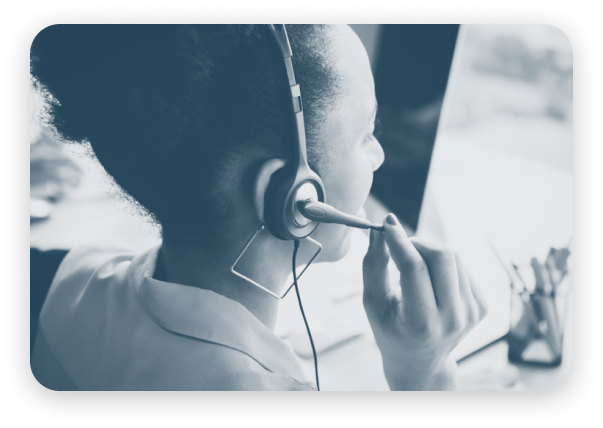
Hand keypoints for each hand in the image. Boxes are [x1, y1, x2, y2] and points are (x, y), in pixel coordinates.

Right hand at [362, 213, 488, 390]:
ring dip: (429, 252)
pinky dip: (442, 265)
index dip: (399, 240)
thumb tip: (380, 229)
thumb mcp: (373, 302)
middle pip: (441, 256)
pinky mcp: (481, 307)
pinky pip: (462, 267)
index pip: (414, 268)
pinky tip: (430, 280)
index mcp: (421, 323)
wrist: (420, 361)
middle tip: (399, 247)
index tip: (387, 223)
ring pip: (454, 257)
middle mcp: (452, 319)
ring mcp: (471, 313)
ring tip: (413, 266)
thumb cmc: (390, 329)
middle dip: (417, 242)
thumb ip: (373, 265)